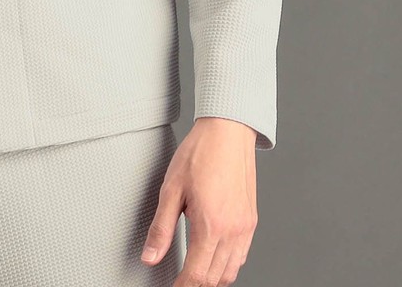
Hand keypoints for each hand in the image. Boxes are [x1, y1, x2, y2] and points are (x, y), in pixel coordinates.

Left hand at [140, 117, 257, 285]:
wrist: (227, 131)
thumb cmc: (201, 153)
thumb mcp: (171, 189)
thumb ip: (161, 227)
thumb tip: (150, 256)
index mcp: (211, 226)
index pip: (196, 275)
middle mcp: (232, 231)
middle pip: (215, 279)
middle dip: (196, 284)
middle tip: (179, 281)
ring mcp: (245, 227)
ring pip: (231, 271)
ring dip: (212, 277)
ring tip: (194, 271)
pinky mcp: (251, 221)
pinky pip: (241, 256)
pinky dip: (227, 264)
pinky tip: (213, 255)